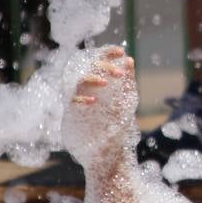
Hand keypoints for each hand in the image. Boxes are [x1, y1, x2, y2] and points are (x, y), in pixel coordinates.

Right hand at [61, 46, 138, 164]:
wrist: (108, 151)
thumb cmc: (116, 124)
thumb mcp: (125, 101)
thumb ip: (126, 82)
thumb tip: (130, 60)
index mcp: (100, 81)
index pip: (100, 60)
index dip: (108, 52)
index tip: (121, 52)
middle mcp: (88, 87)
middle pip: (89, 66)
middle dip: (105, 66)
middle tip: (120, 74)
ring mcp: (79, 99)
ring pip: (78, 80)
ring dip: (92, 78)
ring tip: (106, 83)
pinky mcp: (72, 113)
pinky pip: (71, 100)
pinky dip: (81, 98)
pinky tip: (93, 101)